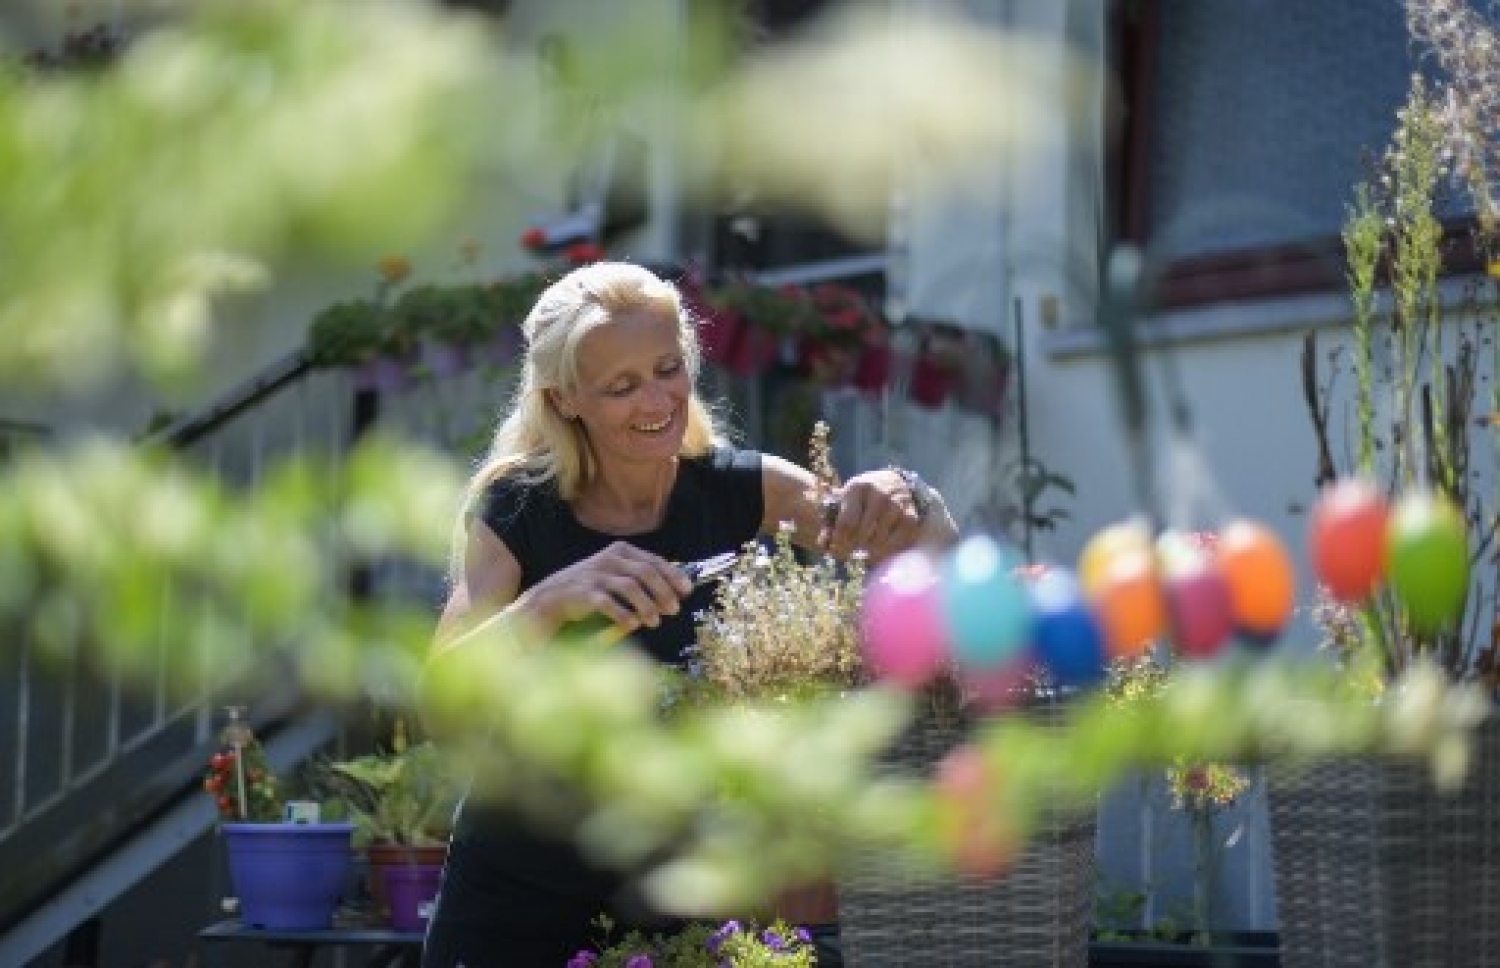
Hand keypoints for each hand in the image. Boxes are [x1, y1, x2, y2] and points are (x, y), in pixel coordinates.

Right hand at [518, 541, 693, 639]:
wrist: (552, 597)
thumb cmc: (591, 587)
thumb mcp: (615, 574)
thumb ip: (640, 578)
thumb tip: (675, 592)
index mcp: (620, 551)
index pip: (653, 560)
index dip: (673, 576)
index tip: (686, 591)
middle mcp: (609, 559)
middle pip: (645, 572)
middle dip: (663, 592)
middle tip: (673, 609)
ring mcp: (596, 575)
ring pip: (630, 587)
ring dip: (646, 606)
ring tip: (655, 622)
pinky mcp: (584, 592)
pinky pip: (608, 603)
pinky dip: (623, 615)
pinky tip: (633, 625)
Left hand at [821, 469, 923, 560]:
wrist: (897, 484)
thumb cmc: (864, 497)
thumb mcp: (846, 500)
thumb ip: (831, 521)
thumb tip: (822, 543)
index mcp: (858, 488)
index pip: (847, 523)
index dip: (839, 542)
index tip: (837, 550)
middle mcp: (880, 494)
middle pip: (862, 535)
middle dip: (854, 546)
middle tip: (853, 547)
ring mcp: (898, 506)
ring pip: (878, 542)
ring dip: (869, 548)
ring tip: (867, 543)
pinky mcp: (911, 518)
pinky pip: (894, 545)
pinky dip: (886, 549)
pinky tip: (881, 543)